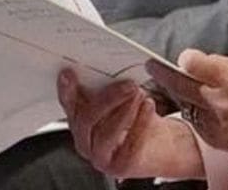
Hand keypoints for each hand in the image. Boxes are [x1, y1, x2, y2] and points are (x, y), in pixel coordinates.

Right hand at [57, 70, 203, 179]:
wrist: (161, 145)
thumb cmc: (139, 117)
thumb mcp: (126, 94)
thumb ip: (116, 79)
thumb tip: (118, 62)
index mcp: (81, 118)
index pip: (69, 103)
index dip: (66, 89)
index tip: (68, 73)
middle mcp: (85, 139)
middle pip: (86, 118)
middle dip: (107, 98)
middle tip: (129, 84)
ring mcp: (100, 155)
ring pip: (104, 132)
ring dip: (125, 110)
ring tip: (141, 94)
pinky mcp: (119, 166)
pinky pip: (128, 145)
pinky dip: (140, 123)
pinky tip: (149, 106)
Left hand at [149, 51, 227, 174]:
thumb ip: (223, 65)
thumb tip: (199, 62)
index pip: (192, 63)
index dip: (186, 58)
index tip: (183, 58)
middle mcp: (220, 101)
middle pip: (179, 84)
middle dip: (164, 73)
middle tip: (152, 66)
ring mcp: (215, 122)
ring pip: (185, 103)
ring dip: (183, 94)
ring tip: (185, 87)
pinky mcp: (214, 138)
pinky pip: (195, 120)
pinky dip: (196, 111)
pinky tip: (204, 107)